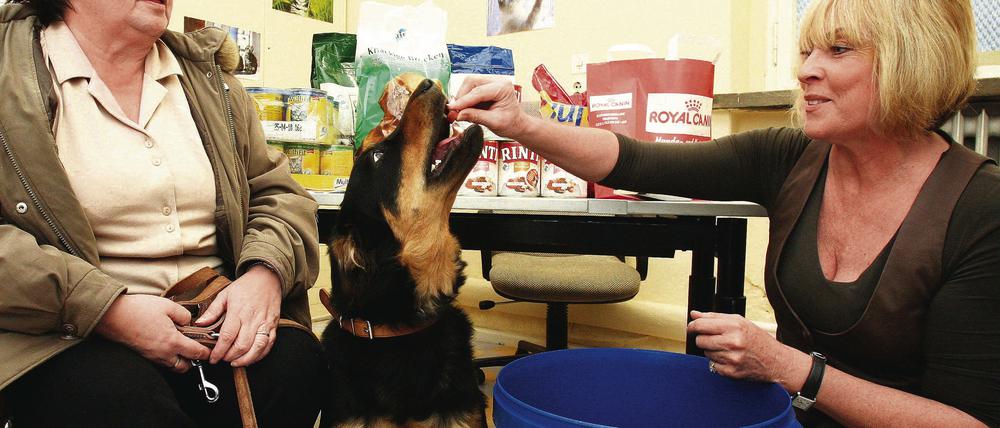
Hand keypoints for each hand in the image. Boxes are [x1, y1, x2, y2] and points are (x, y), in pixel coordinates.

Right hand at [95, 294, 210, 372]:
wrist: (113, 316)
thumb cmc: (139, 310)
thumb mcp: (168, 306)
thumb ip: (184, 315)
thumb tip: (189, 322)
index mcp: (173, 342)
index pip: (196, 353)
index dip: (206, 353)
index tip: (211, 351)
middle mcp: (163, 353)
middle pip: (184, 367)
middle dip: (193, 361)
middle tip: (197, 350)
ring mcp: (152, 356)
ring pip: (172, 366)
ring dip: (180, 361)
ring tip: (182, 348)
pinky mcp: (144, 355)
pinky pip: (161, 362)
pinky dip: (168, 358)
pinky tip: (167, 345)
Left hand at [195, 265, 281, 366]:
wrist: (268, 278)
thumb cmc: (246, 286)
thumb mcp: (225, 294)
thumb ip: (212, 311)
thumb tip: (200, 323)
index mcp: (238, 311)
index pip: (227, 336)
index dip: (219, 351)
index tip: (213, 358)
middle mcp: (252, 319)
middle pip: (241, 345)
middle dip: (230, 357)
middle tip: (223, 359)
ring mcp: (264, 324)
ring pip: (257, 348)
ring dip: (245, 359)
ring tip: (236, 363)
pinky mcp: (273, 326)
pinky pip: (268, 345)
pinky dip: (260, 355)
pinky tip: (251, 358)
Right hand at [448, 76, 530, 139]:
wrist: (516, 124)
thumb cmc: (510, 123)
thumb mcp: (494, 122)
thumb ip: (476, 116)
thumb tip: (458, 114)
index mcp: (503, 88)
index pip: (478, 92)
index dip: (463, 101)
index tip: (452, 109)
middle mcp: (497, 81)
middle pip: (471, 82)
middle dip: (461, 96)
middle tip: (455, 111)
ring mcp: (491, 81)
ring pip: (469, 84)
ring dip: (462, 97)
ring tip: (461, 111)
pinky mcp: (485, 86)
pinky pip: (470, 88)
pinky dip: (465, 98)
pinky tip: (465, 109)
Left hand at [687, 310, 809, 387]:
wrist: (775, 360)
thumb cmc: (757, 339)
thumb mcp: (739, 322)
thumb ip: (714, 317)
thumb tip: (694, 314)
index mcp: (734, 326)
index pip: (701, 325)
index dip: (692, 326)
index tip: (691, 327)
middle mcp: (733, 342)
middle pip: (700, 340)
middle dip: (703, 339)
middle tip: (715, 339)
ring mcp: (732, 358)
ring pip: (706, 353)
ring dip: (712, 351)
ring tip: (727, 348)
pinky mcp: (731, 372)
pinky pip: (713, 365)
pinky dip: (718, 362)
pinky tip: (730, 358)